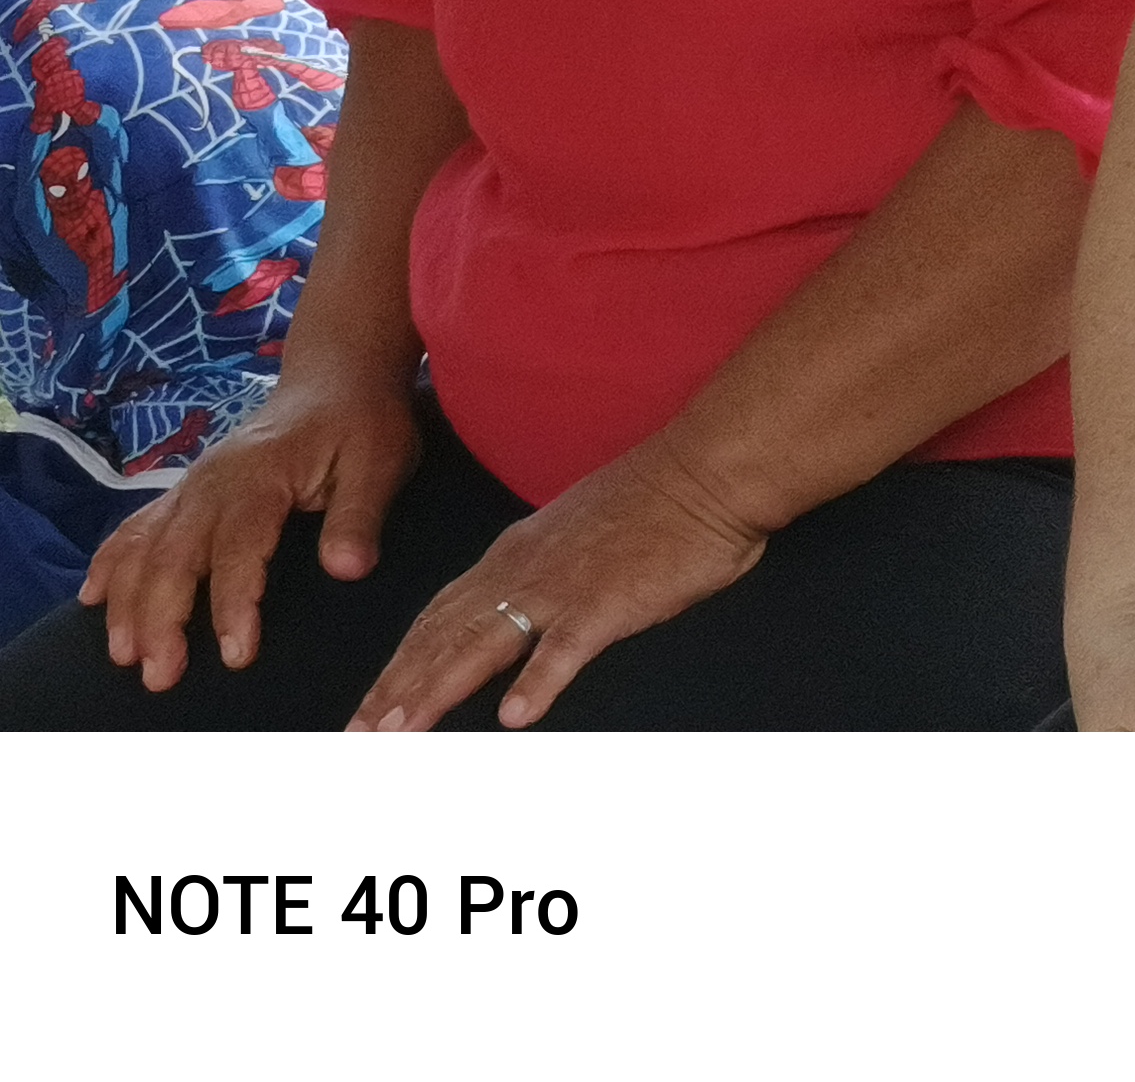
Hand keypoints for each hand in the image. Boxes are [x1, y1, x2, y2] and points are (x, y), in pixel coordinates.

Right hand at [83, 360, 423, 690]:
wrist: (337, 377)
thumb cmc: (362, 424)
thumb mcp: (380, 462)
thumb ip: (360, 515)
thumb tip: (349, 570)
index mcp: (260, 477)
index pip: (238, 548)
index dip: (233, 604)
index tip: (237, 656)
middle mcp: (212, 484)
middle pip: (173, 556)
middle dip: (162, 620)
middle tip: (161, 677)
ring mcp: (192, 487)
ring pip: (144, 549)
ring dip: (128, 604)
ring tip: (123, 656)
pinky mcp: (185, 492)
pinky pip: (135, 528)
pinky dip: (111, 563)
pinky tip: (93, 600)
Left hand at [346, 431, 768, 732]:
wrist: (707, 468)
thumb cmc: (654, 497)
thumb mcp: (573, 529)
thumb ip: (537, 569)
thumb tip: (513, 608)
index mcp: (513, 554)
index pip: (436, 617)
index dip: (397, 665)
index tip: (366, 708)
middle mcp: (522, 572)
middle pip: (441, 637)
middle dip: (394, 690)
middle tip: (355, 738)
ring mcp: (563, 587)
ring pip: (481, 645)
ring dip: (435, 691)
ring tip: (399, 735)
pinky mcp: (609, 601)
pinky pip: (565, 647)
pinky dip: (537, 680)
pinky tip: (515, 716)